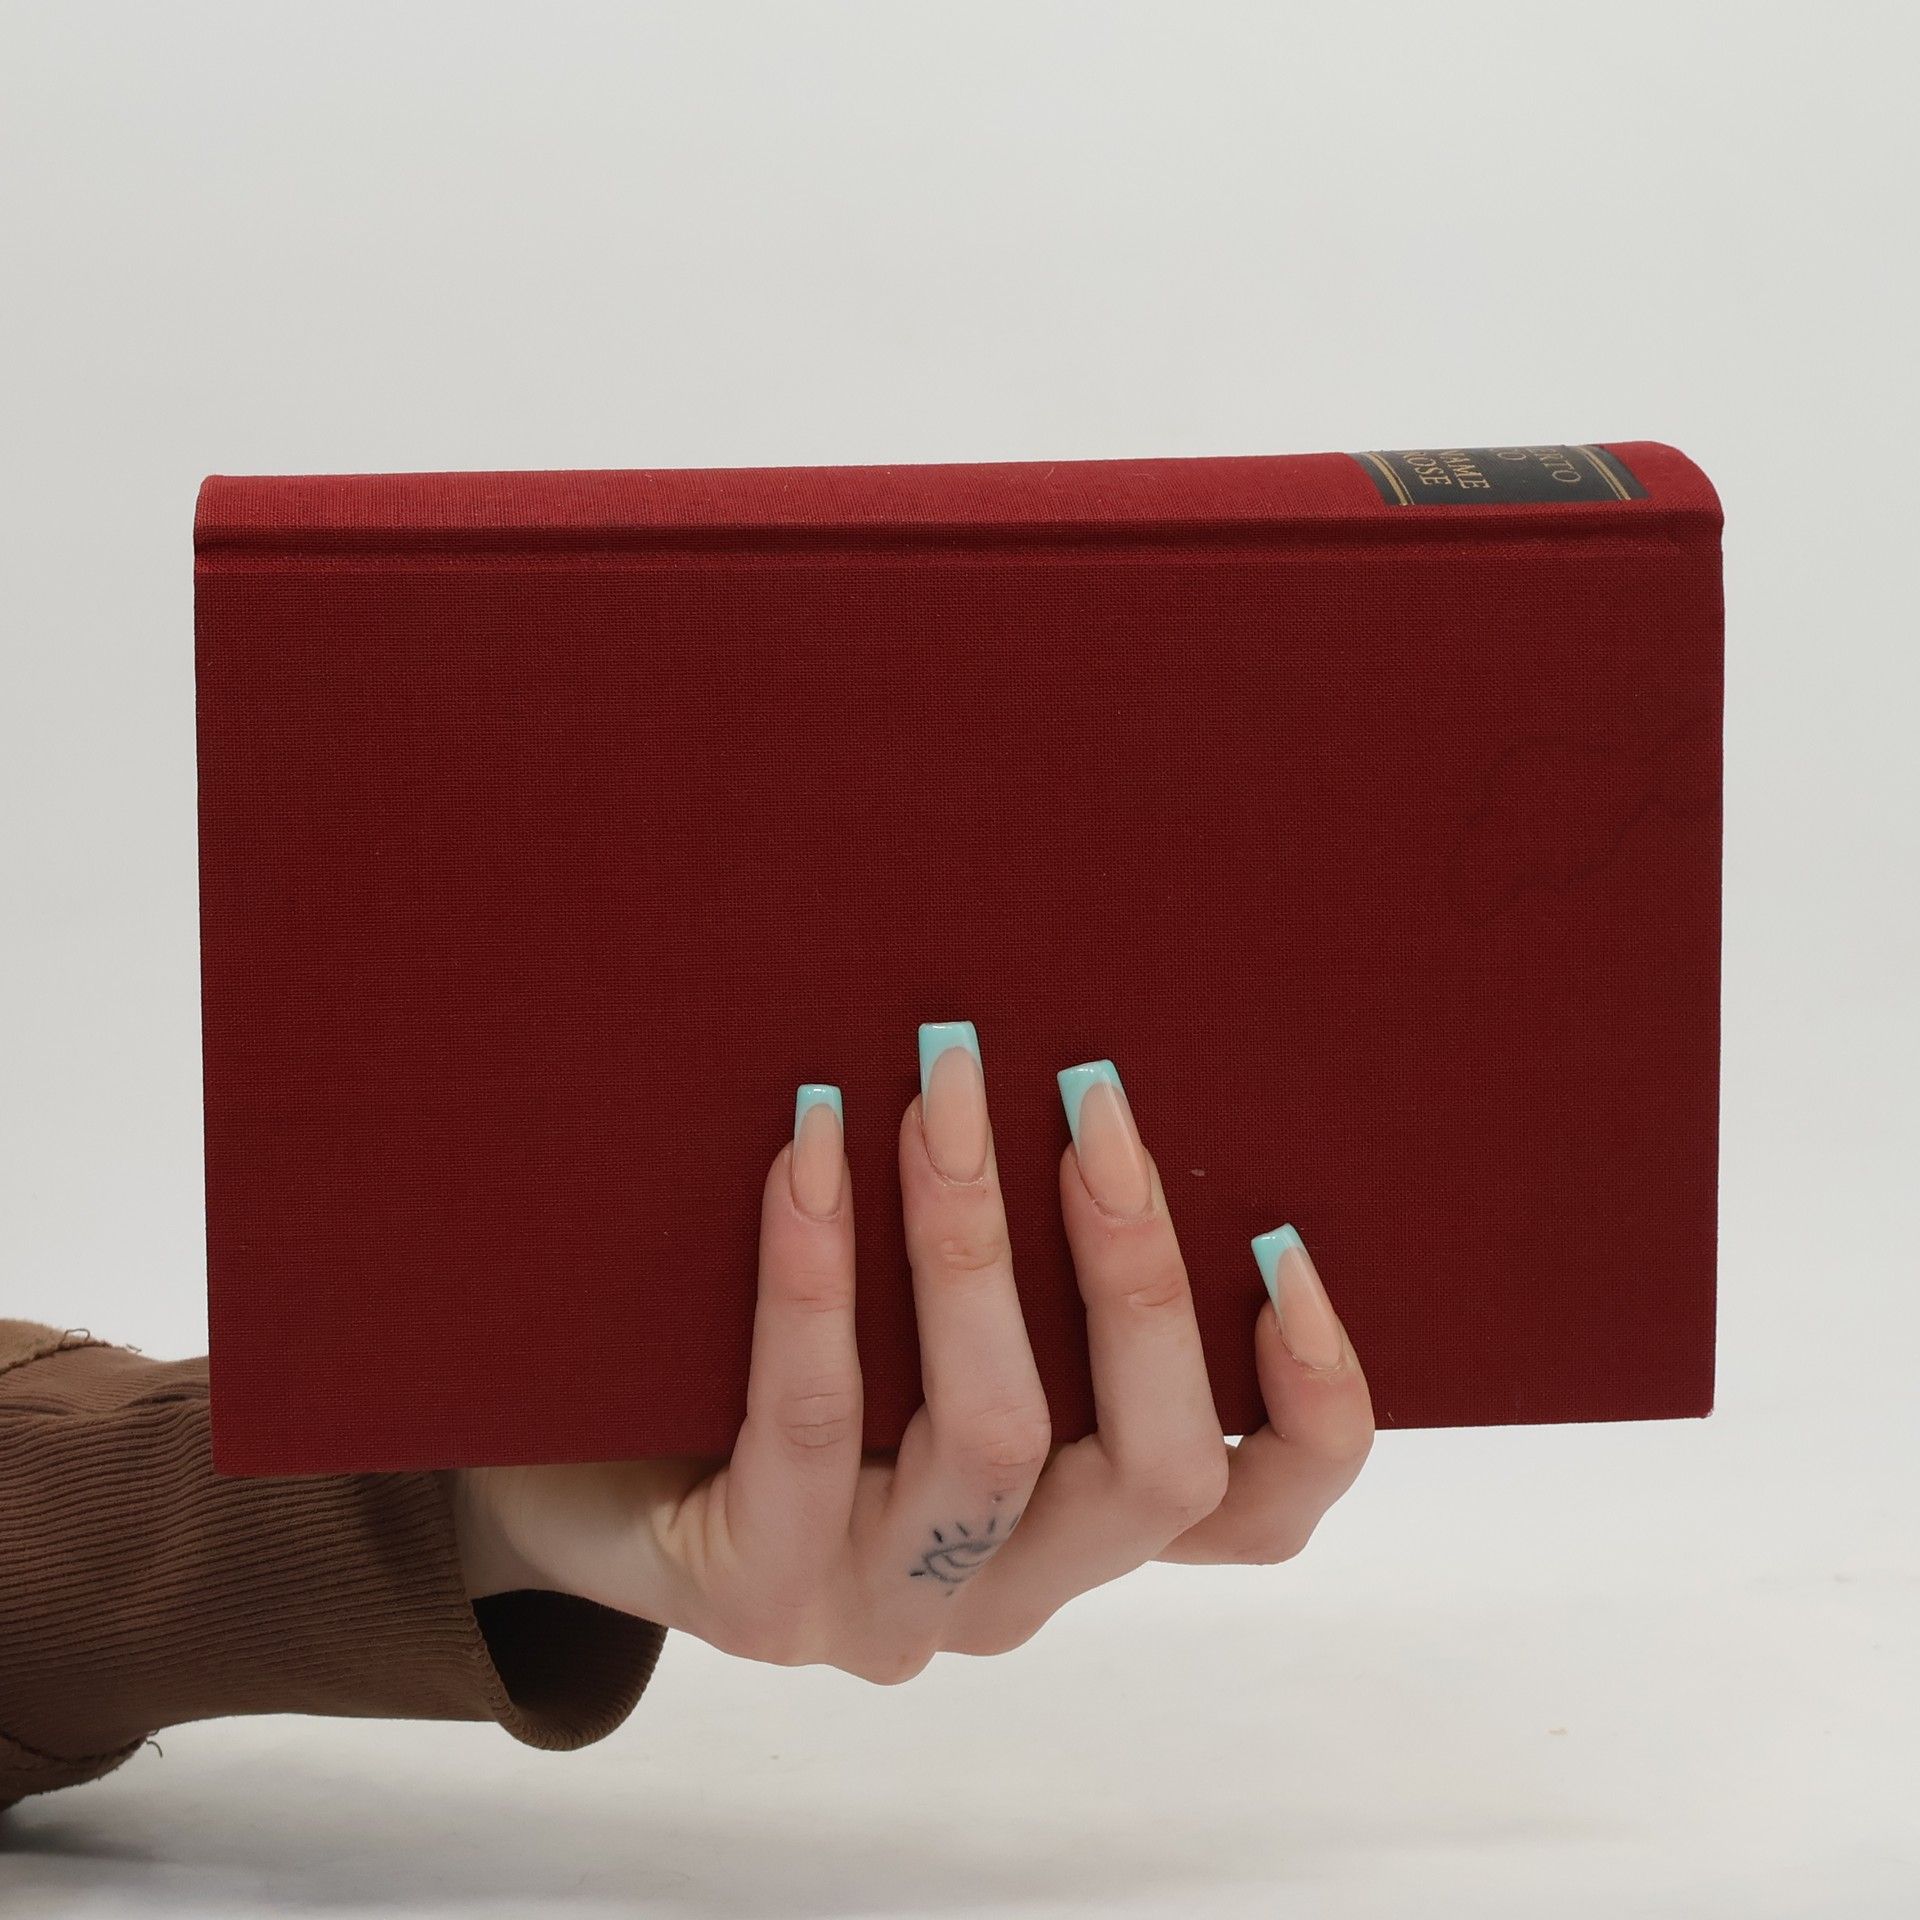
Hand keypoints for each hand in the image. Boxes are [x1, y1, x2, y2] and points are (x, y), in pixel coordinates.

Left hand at [452, 1025, 1373, 1681]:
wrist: (589, 1483)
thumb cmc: (784, 1373)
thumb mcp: (934, 1333)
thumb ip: (1029, 1272)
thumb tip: (1083, 1076)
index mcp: (1083, 1529)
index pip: (1256, 1513)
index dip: (1312, 1401)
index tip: (1285, 1237)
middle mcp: (1013, 1588)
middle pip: (1155, 1470)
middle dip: (1136, 1270)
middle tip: (1091, 1099)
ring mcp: (891, 1610)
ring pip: (995, 1439)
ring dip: (977, 1244)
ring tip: (943, 1090)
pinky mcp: (763, 1600)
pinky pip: (812, 1421)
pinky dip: (822, 1274)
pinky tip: (807, 1150)